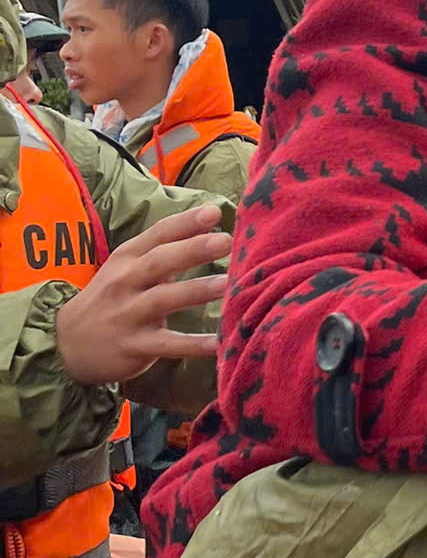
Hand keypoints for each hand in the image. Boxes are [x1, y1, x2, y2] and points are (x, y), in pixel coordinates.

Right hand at [53, 204, 227, 386]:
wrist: (67, 342)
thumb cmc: (111, 298)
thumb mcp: (127, 269)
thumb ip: (163, 252)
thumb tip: (211, 232)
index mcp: (128, 258)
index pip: (158, 234)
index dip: (186, 223)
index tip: (214, 212)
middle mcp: (127, 281)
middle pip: (160, 262)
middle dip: (192, 250)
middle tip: (226, 241)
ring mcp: (129, 314)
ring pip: (164, 299)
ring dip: (196, 291)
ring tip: (227, 284)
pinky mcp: (135, 346)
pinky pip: (168, 345)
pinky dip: (192, 345)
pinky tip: (218, 343)